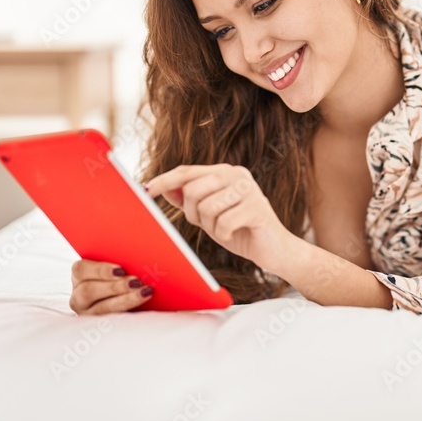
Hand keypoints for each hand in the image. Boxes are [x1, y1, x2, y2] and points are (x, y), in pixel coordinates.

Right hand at [69, 259, 153, 314]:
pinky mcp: (99, 325)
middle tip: (136, 282)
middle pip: (89, 291)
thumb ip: (120, 263)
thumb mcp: (117, 269)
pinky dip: (130, 311)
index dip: (100, 270)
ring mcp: (87, 313)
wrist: (130, 301)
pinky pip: (112, 320)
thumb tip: (138, 255)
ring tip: (144, 292)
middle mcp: (78, 296)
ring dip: (125, 299)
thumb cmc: (122, 276)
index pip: (81, 270)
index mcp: (80, 276)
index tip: (121, 270)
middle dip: (115, 286)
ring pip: (101, 309)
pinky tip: (143, 302)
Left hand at [144, 163, 292, 273]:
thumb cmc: (240, 230)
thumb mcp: (209, 214)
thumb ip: (189, 199)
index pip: (187, 171)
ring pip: (206, 208)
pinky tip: (236, 233)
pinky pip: (222, 224)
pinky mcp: (256, 208)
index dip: (164, 180)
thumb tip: (164, 188)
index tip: (146, 190)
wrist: (275, 249)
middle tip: (208, 224)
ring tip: (226, 228)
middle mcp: (237, 174)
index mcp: (225, 172)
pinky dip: (224, 234)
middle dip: (192, 214)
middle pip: (192, 190)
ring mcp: (248, 189)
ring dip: (210, 226)